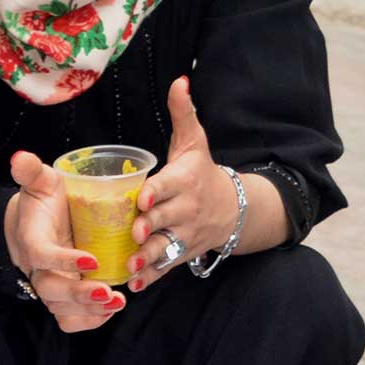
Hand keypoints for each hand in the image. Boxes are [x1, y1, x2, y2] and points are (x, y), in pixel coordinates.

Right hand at [5, 150, 124, 331]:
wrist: (37, 221)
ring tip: (118, 302)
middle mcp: (38, 267)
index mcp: (33, 239)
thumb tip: (20, 157)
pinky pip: (68, 318)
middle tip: (108, 292)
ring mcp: (51, 282)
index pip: (41, 255)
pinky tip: (111, 309)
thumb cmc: (43, 201)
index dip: (63, 260)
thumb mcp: (39, 182)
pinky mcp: (62, 295)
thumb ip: (31, 171)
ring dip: (88, 311)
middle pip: (50, 289)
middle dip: (78, 295)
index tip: (92, 259)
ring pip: (60, 309)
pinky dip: (88, 320)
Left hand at [127, 76, 233, 292]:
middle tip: (134, 231)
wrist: (233, 208)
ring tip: (131, 265)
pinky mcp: (183, 252)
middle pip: (167, 219)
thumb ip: (183, 113)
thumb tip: (179, 79)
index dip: (156, 192)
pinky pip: (167, 266)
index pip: (169, 186)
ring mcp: (186, 234)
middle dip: (151, 226)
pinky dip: (152, 277)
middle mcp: (187, 209)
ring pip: (166, 247)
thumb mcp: (194, 142)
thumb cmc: (201, 172)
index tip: (141, 198)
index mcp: (185, 181)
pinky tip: (135, 285)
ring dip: (149, 257)